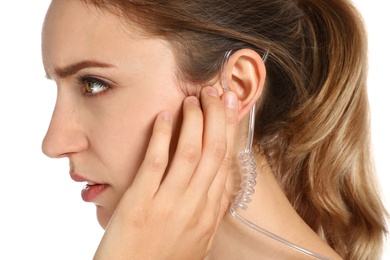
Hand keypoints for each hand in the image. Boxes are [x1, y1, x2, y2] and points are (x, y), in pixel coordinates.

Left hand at [94, 87, 238, 259]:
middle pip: (214, 151)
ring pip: (191, 152)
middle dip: (217, 116)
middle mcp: (196, 206)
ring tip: (191, 99)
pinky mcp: (141, 203)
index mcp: (210, 213)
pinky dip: (162, 135)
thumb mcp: (198, 239)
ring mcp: (169, 204)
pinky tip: (163, 116)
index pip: (227, 163)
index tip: (231, 107)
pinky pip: (156, 161)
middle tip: (214, 92)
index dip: (230, 130)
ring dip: (193, 120)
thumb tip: (219, 185)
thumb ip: (209, 210)